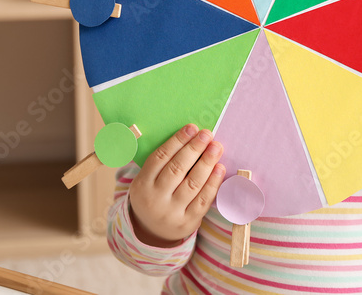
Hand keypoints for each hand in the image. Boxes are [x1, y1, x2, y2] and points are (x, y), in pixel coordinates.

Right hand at [127, 124, 224, 247]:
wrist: (151, 233)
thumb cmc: (153, 196)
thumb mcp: (147, 181)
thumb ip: (162, 163)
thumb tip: (189, 137)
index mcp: (142, 184)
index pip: (160, 157)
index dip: (177, 141)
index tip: (192, 128)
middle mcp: (155, 199)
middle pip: (177, 169)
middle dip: (194, 149)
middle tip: (207, 134)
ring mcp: (172, 212)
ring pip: (192, 183)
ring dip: (206, 163)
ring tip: (216, 147)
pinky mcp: (188, 222)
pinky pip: (203, 200)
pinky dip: (213, 183)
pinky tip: (219, 168)